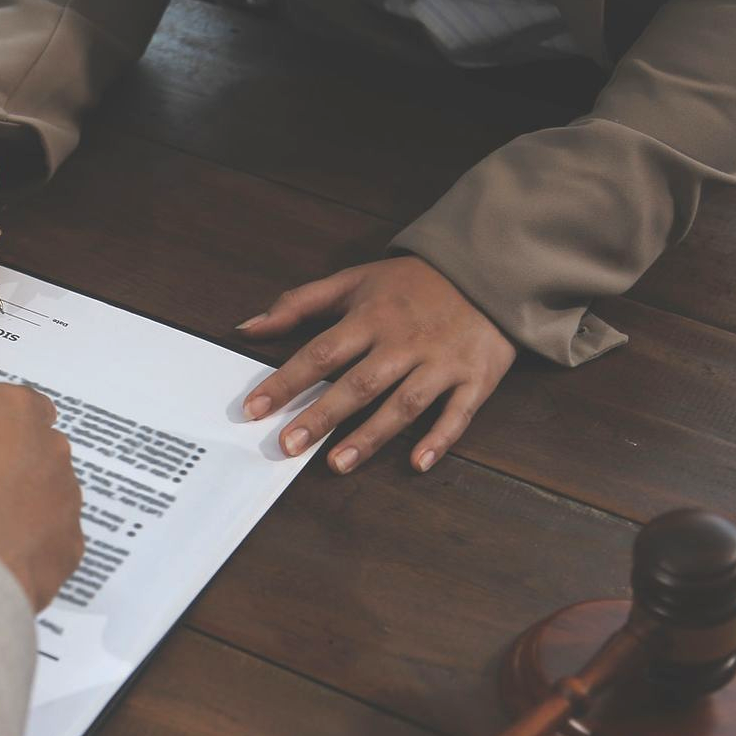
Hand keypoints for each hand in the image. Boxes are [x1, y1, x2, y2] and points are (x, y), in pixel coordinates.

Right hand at [0, 384, 83, 609]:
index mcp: (9, 409)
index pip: (22, 405)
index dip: (1, 425)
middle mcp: (50, 447)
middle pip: (39, 449)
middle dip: (14, 466)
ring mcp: (67, 498)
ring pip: (51, 496)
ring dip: (26, 507)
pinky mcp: (70, 546)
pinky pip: (54, 541)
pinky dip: (32, 548)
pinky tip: (0, 558)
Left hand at [237, 256, 515, 473]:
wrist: (488, 272)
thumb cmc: (412, 284)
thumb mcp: (354, 280)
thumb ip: (299, 303)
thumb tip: (247, 329)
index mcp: (372, 317)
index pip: (321, 353)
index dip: (286, 381)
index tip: (254, 409)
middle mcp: (405, 342)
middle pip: (359, 383)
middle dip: (322, 415)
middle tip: (288, 445)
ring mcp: (442, 362)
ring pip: (404, 403)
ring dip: (371, 435)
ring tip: (336, 464)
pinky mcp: (476, 378)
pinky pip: (458, 413)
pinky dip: (439, 438)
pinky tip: (417, 463)